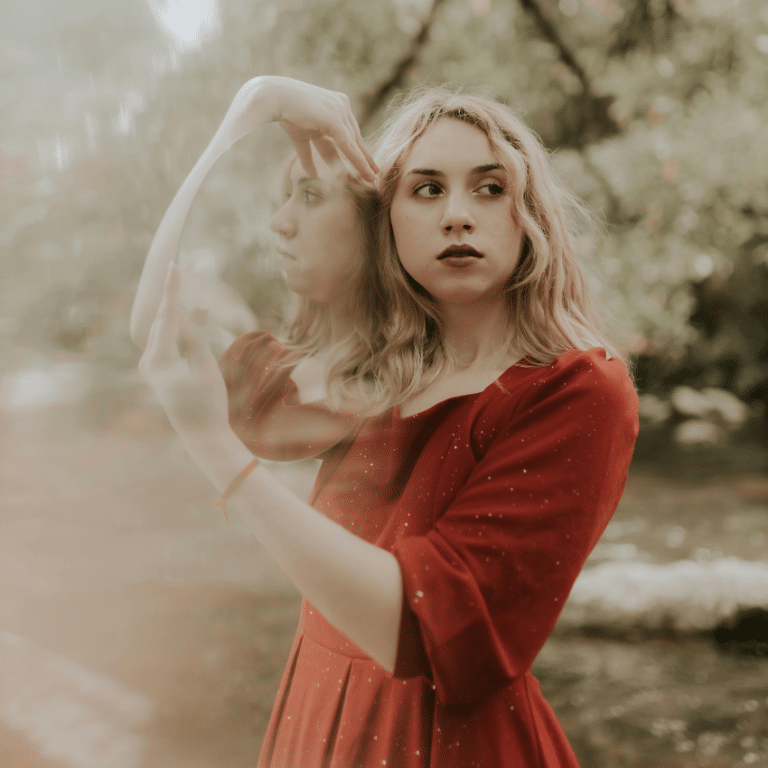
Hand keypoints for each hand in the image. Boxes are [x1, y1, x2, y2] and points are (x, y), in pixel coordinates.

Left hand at [139, 263, 229, 448]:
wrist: (202, 435)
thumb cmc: (208, 403)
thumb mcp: (205, 367)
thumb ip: (198, 336)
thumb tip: (198, 307)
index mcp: (159, 360)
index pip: (167, 317)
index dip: (173, 290)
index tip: (174, 266)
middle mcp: (148, 360)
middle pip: (162, 320)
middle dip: (174, 296)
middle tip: (183, 268)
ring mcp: (151, 365)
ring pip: (164, 329)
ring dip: (177, 310)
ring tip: (187, 285)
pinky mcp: (159, 369)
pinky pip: (167, 340)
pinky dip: (178, 327)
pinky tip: (190, 314)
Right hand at [224, 76, 377, 180]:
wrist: (268, 97)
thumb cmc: (277, 111)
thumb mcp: (299, 135)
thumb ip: (309, 152)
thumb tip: (314, 174)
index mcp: (330, 106)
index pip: (346, 134)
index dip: (354, 153)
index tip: (363, 168)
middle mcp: (337, 107)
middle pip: (352, 139)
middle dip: (360, 159)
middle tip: (372, 175)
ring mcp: (336, 111)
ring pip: (350, 144)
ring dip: (358, 164)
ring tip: (369, 179)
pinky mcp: (333, 118)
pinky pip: (347, 144)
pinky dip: (355, 160)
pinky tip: (361, 174)